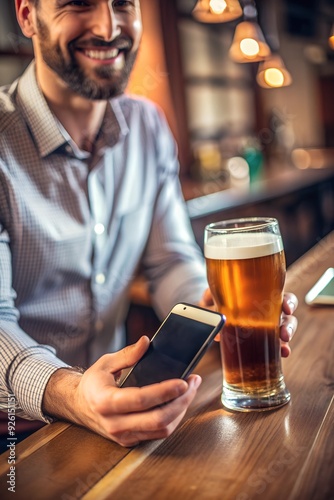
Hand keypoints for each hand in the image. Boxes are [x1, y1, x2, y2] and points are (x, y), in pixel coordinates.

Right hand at [43, 337, 201, 446]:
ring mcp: (123, 435)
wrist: (79, 405)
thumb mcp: (106, 363)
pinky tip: (179, 402)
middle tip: (194, 383)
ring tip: (191, 390)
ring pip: (161, 429)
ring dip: (181, 410)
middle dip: (181, 401)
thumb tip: (146, 342)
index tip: (184, 381)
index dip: (165, 391)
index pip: (140, 399)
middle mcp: (114, 423)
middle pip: (157, 419)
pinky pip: (158, 433)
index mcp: (105, 401)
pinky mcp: (131, 440)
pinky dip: (173, 418)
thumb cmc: (94, 382)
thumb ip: (128, 354)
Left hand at [199, 288, 297, 356]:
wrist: (210, 311)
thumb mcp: (214, 299)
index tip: (286, 309)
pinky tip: (282, 354)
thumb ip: (214, 308)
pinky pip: (276, 343)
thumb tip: (218, 331)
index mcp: (261, 295)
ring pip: (285, 329)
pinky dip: (281, 349)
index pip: (282, 296)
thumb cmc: (215, 299)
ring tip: (284, 349)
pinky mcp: (262, 338)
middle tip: (284, 334)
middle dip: (289, 325)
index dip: (288, 302)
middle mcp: (268, 309)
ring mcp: (267, 324)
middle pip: (287, 315)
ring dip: (286, 338)